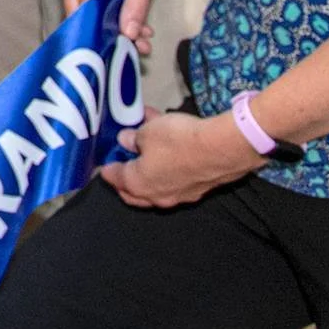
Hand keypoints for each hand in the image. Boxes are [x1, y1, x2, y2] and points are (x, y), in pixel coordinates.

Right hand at [61, 0, 174, 53]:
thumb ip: (135, 7)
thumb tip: (127, 36)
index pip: (86, 9)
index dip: (104, 31)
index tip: (125, 49)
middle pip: (79, 11)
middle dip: (105, 32)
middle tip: (135, 47)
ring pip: (82, 8)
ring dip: (106, 24)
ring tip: (139, 37)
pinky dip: (105, 12)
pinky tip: (128, 22)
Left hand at [102, 107, 261, 208]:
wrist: (222, 149)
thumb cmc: (178, 141)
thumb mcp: (148, 132)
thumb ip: (133, 139)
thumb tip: (126, 141)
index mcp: (138, 184)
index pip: (114, 178)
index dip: (107, 167)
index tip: (105, 161)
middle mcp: (157, 196)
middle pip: (134, 190)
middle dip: (125, 177)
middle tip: (121, 161)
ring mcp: (179, 195)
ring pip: (156, 183)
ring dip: (149, 166)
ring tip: (146, 142)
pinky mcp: (197, 188)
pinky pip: (175, 177)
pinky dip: (168, 164)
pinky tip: (170, 144)